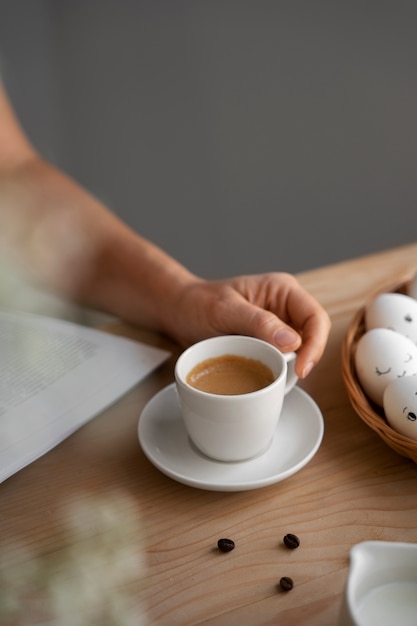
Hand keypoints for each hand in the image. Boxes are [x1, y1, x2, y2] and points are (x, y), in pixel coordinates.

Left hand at [166, 272, 330, 378]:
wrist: (180, 312)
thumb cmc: (199, 303)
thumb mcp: (226, 310)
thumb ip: (259, 323)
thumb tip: (293, 343)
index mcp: (282, 290)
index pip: (315, 317)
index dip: (315, 344)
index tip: (300, 368)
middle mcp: (286, 306)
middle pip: (314, 335)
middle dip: (308, 357)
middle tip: (292, 378)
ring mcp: (279, 326)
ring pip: (302, 350)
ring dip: (294, 365)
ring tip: (276, 377)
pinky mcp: (270, 343)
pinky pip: (285, 359)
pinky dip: (281, 370)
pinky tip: (270, 379)